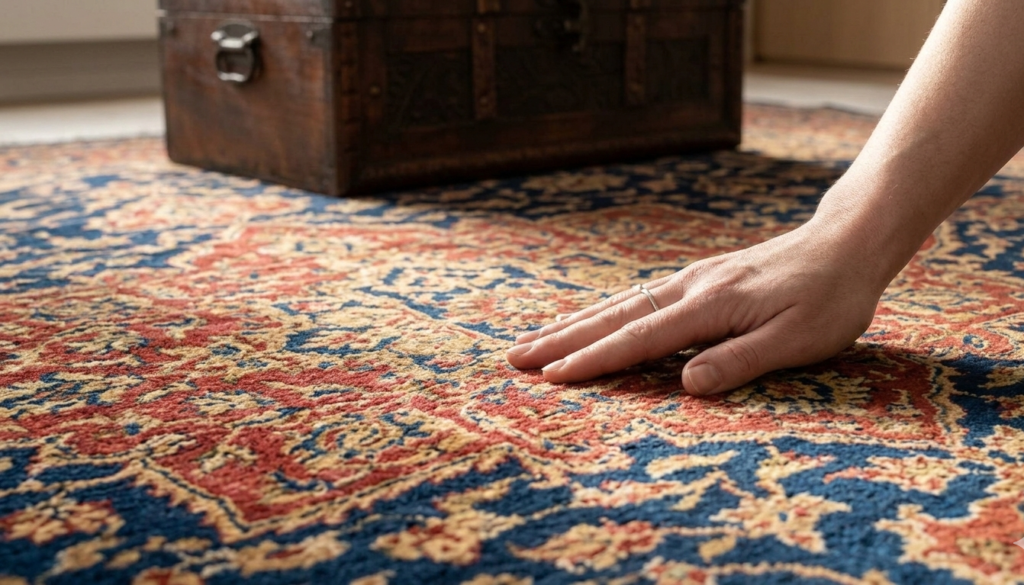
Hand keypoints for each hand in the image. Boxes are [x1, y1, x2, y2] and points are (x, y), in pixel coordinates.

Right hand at [505, 220, 886, 394]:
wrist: (845, 243)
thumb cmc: (828, 298)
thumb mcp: (797, 339)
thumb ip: (740, 361)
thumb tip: (685, 385)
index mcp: (710, 306)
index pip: (639, 338)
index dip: (594, 360)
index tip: (552, 377)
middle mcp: (690, 288)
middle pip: (613, 316)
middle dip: (562, 339)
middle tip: (515, 357)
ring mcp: (691, 280)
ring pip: (619, 304)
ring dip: (574, 323)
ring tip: (535, 340)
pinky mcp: (698, 279)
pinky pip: (638, 298)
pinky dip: (603, 312)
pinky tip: (591, 320)